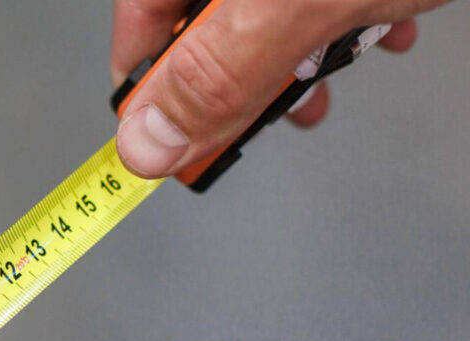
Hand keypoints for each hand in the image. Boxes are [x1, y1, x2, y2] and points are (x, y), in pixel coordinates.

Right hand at [111, 0, 453, 177]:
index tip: (182, 147)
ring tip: (338, 67)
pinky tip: (379, 30)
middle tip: (274, 110)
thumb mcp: (298, 2)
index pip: (139, 30)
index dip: (155, 98)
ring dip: (301, 55)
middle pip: (201, 26)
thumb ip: (217, 75)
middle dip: (241, 79)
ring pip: (262, 15)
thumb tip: (147, 143)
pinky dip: (345, 20)